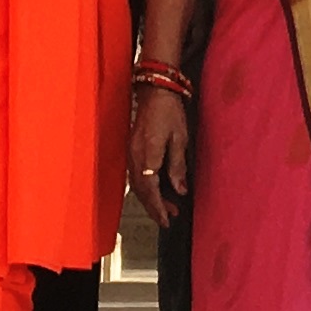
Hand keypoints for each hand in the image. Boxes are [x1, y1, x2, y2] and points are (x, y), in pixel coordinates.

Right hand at [128, 89, 191, 225]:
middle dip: (154, 207)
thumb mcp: (180, 138)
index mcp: (148, 154)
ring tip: (167, 207)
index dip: (158, 207)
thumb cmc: (170, 112)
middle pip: (141, 191)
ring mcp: (131, 153)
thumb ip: (177, 166)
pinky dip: (145, 187)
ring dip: (150, 198)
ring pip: (138, 184)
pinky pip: (136, 175)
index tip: (166, 220)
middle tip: (169, 217)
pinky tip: (156, 189)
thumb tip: (180, 190)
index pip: (150, 189)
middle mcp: (135, 156)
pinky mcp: (132, 149)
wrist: (154, 91)